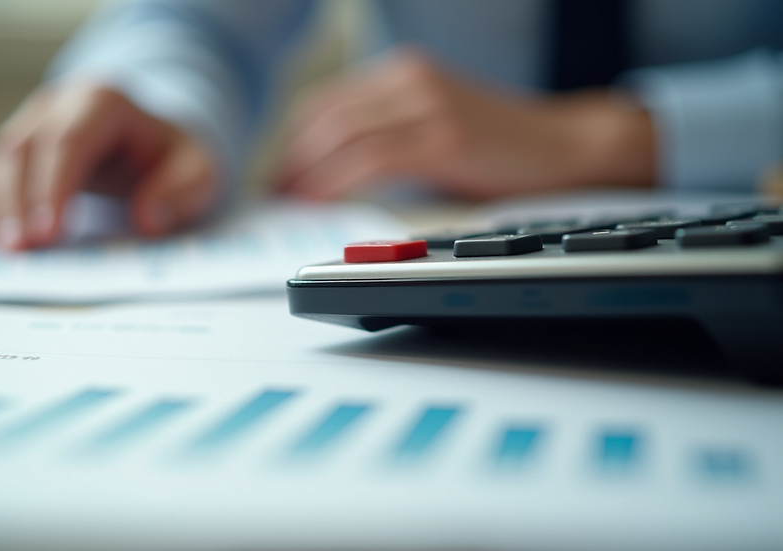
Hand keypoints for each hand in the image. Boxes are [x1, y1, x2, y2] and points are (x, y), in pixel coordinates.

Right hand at [0, 83, 218, 249]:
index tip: (48, 233)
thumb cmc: (173, 157)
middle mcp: (57, 106)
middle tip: (18, 250)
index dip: (53, 187)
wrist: (155, 139)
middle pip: (24, 149)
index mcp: (103, 101)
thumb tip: (149, 220)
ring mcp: (30, 125)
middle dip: (16, 203)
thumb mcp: (199, 170)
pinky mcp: (16, 151)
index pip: (69, 141)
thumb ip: (181, 192)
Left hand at [277, 48, 654, 200]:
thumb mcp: (436, 123)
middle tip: (274, 191)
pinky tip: (317, 199)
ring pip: (341, 134)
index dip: (294, 139)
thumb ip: (391, 134)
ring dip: (305, 171)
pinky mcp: (443, 137)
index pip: (328, 101)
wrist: (566, 145)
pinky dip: (334, 180)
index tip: (278, 171)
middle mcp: (411, 80)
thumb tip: (339, 170)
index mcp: (405, 72)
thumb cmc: (501, 144)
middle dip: (291, 157)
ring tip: (288, 200)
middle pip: (325, 115)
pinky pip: (370, 158)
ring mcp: (428, 105)